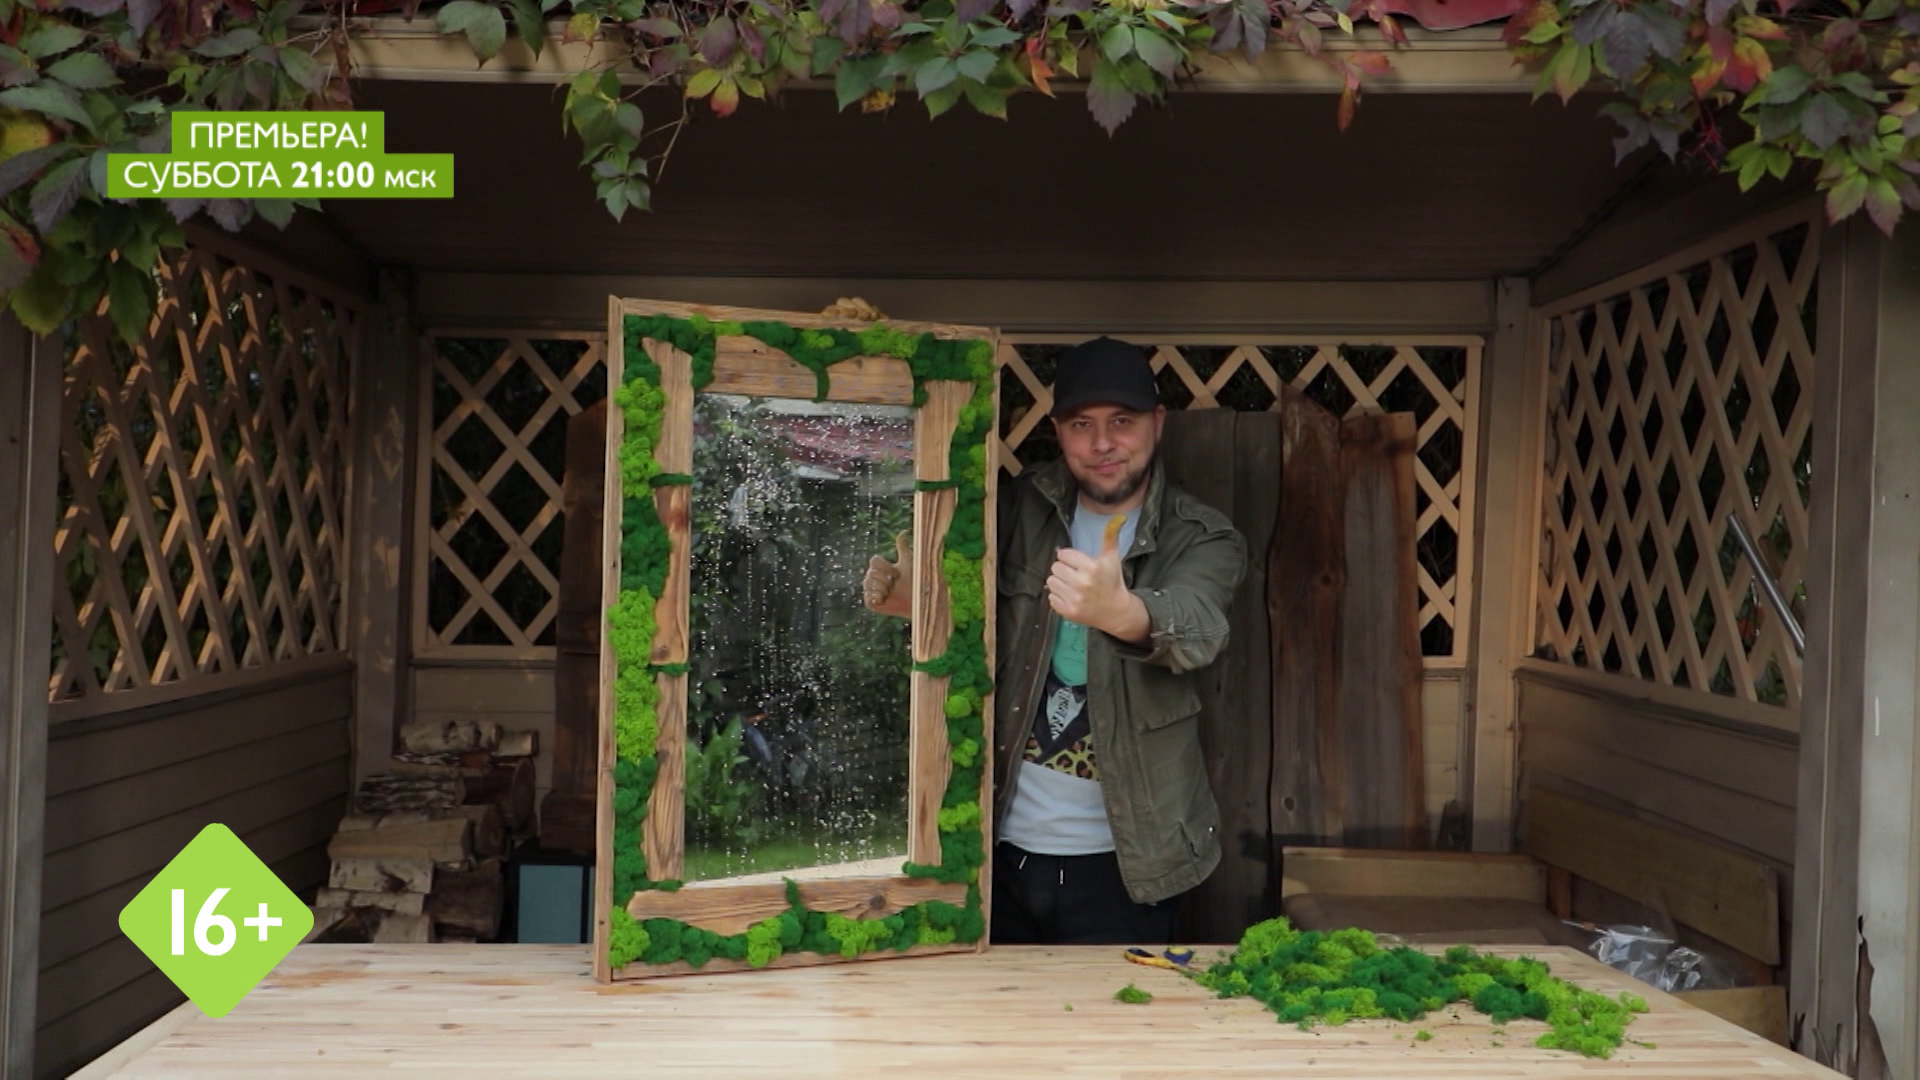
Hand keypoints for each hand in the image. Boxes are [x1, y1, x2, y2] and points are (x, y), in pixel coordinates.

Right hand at [862, 531, 912, 618]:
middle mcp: (872, 577)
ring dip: (883, 589)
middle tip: (895, 585)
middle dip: (886, 580)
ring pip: (870, 585)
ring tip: (891, 593)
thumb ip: (902, 547)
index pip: (874, 561)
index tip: (897, 573)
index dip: (886, 567)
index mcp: (879, 567)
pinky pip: (868, 597)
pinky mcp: (870, 603)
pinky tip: (885, 599)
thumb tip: (903, 531)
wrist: (917, 601)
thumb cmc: (914, 580)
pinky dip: (878, 597)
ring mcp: (870, 590)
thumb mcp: (908, 562)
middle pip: (871, 573)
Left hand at [1047, 515, 1130, 632]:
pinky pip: (1051, 597)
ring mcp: (1074, 598)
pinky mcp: (1068, 611)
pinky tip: (1071, 596)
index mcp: (1092, 567)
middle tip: (1075, 575)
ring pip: (1051, 582)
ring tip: (1072, 586)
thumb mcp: (1112, 557)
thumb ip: (1110, 536)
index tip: (1078, 564)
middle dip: (1064, 569)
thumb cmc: (1112, 581)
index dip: (1070, 558)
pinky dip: (1058, 597)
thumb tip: (1119, 517)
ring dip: (1059, 582)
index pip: (1063, 554)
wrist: (1116, 611)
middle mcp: (1082, 583)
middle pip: (1055, 567)